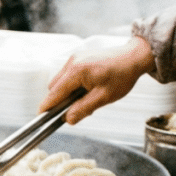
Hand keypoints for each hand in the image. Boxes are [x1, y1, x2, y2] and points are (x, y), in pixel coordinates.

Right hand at [39, 36, 155, 123]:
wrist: (134, 56)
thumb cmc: (122, 75)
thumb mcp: (104, 97)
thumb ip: (83, 109)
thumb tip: (67, 119)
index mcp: (76, 71)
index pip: (54, 93)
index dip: (47, 106)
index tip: (41, 116)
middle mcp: (72, 62)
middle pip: (54, 87)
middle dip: (60, 100)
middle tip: (75, 110)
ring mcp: (74, 58)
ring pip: (60, 81)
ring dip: (66, 92)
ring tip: (85, 98)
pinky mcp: (78, 58)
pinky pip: (67, 75)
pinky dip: (72, 84)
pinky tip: (87, 88)